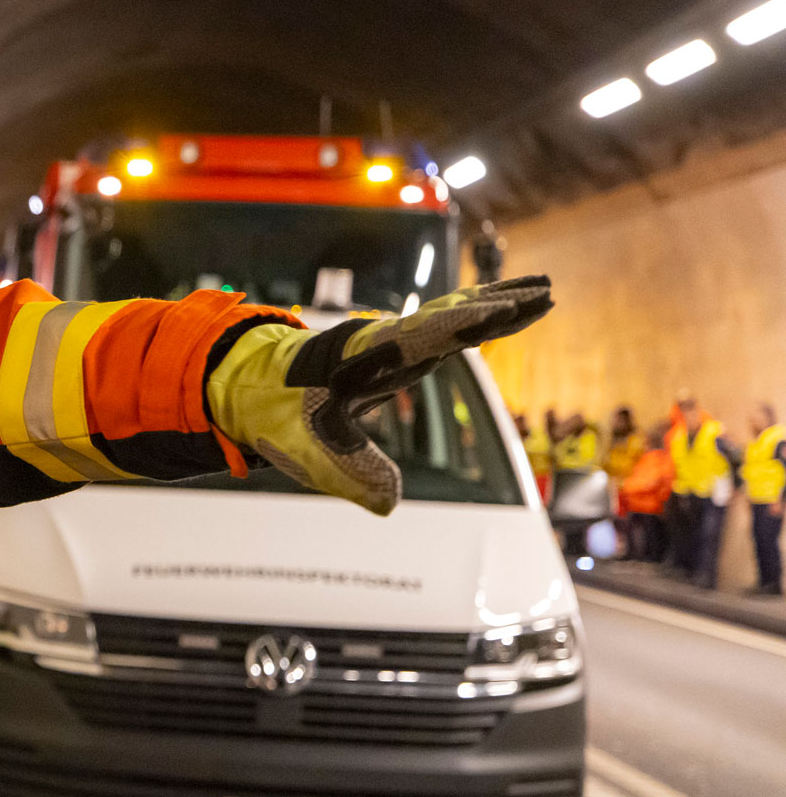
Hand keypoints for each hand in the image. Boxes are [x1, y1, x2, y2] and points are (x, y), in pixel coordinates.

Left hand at [206, 276, 553, 514]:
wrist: (253, 390)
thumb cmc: (280, 416)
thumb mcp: (310, 452)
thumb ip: (350, 474)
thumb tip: (388, 505)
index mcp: (368, 358)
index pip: (425, 336)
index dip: (463, 324)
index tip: (499, 311)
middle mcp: (387, 342)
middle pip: (450, 316)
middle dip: (495, 304)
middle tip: (543, 291)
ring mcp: (394, 343)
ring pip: (453, 315)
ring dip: (496, 303)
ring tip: (542, 290)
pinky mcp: (398, 352)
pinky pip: (446, 329)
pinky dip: (478, 317)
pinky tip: (503, 314)